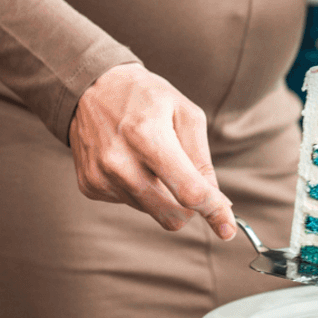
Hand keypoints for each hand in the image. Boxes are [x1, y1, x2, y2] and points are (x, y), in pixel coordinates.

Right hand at [68, 63, 235, 239]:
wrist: (89, 88)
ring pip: (152, 212)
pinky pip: (131, 204)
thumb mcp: (185, 114)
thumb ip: (202, 160)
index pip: (188, 190)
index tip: (227, 229)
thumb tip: (218, 202)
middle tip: (189, 182)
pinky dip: (140, 189)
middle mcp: (120, 162)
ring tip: (150, 158)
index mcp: (147, 137)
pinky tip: (131, 161)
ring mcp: (101, 177)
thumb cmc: (145, 98)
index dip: (213, 212)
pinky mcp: (90, 186)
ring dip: (162, 194)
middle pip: (170, 215)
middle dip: (189, 208)